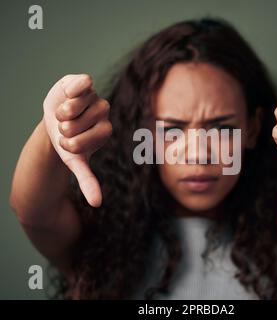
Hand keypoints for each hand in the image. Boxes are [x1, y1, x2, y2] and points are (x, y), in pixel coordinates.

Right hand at [43, 74, 111, 206]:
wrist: (56, 119)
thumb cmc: (67, 140)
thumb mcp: (75, 161)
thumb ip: (88, 180)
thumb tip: (98, 204)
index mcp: (104, 132)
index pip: (83, 142)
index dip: (69, 143)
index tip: (68, 142)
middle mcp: (104, 113)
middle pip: (75, 124)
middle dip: (63, 128)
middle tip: (65, 126)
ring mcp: (95, 97)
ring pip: (75, 106)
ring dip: (61, 113)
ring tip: (64, 113)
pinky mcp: (84, 82)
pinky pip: (83, 83)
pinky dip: (72, 89)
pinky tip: (68, 93)